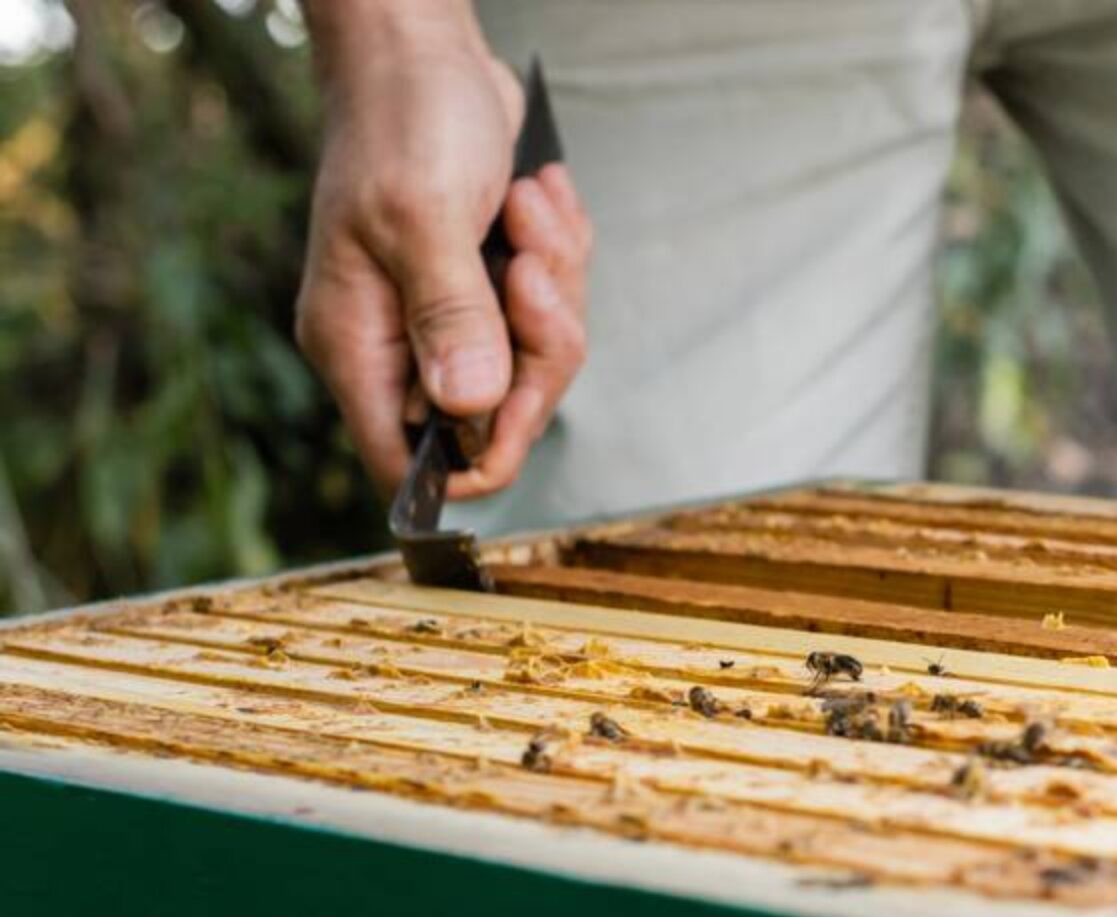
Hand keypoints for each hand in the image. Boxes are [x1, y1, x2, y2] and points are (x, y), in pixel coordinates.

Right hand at [295, 11, 591, 499]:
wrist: (424, 57)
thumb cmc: (402, 123)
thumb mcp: (423, 216)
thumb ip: (449, 315)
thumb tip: (471, 406)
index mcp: (357, 344)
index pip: (408, 461)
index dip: (472, 457)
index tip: (517, 401)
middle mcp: (402, 343)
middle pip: (499, 412)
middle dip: (537, 340)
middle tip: (528, 269)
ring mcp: (450, 317)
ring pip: (538, 356)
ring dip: (554, 280)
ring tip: (527, 209)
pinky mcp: (492, 287)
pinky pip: (556, 307)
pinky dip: (561, 253)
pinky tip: (536, 198)